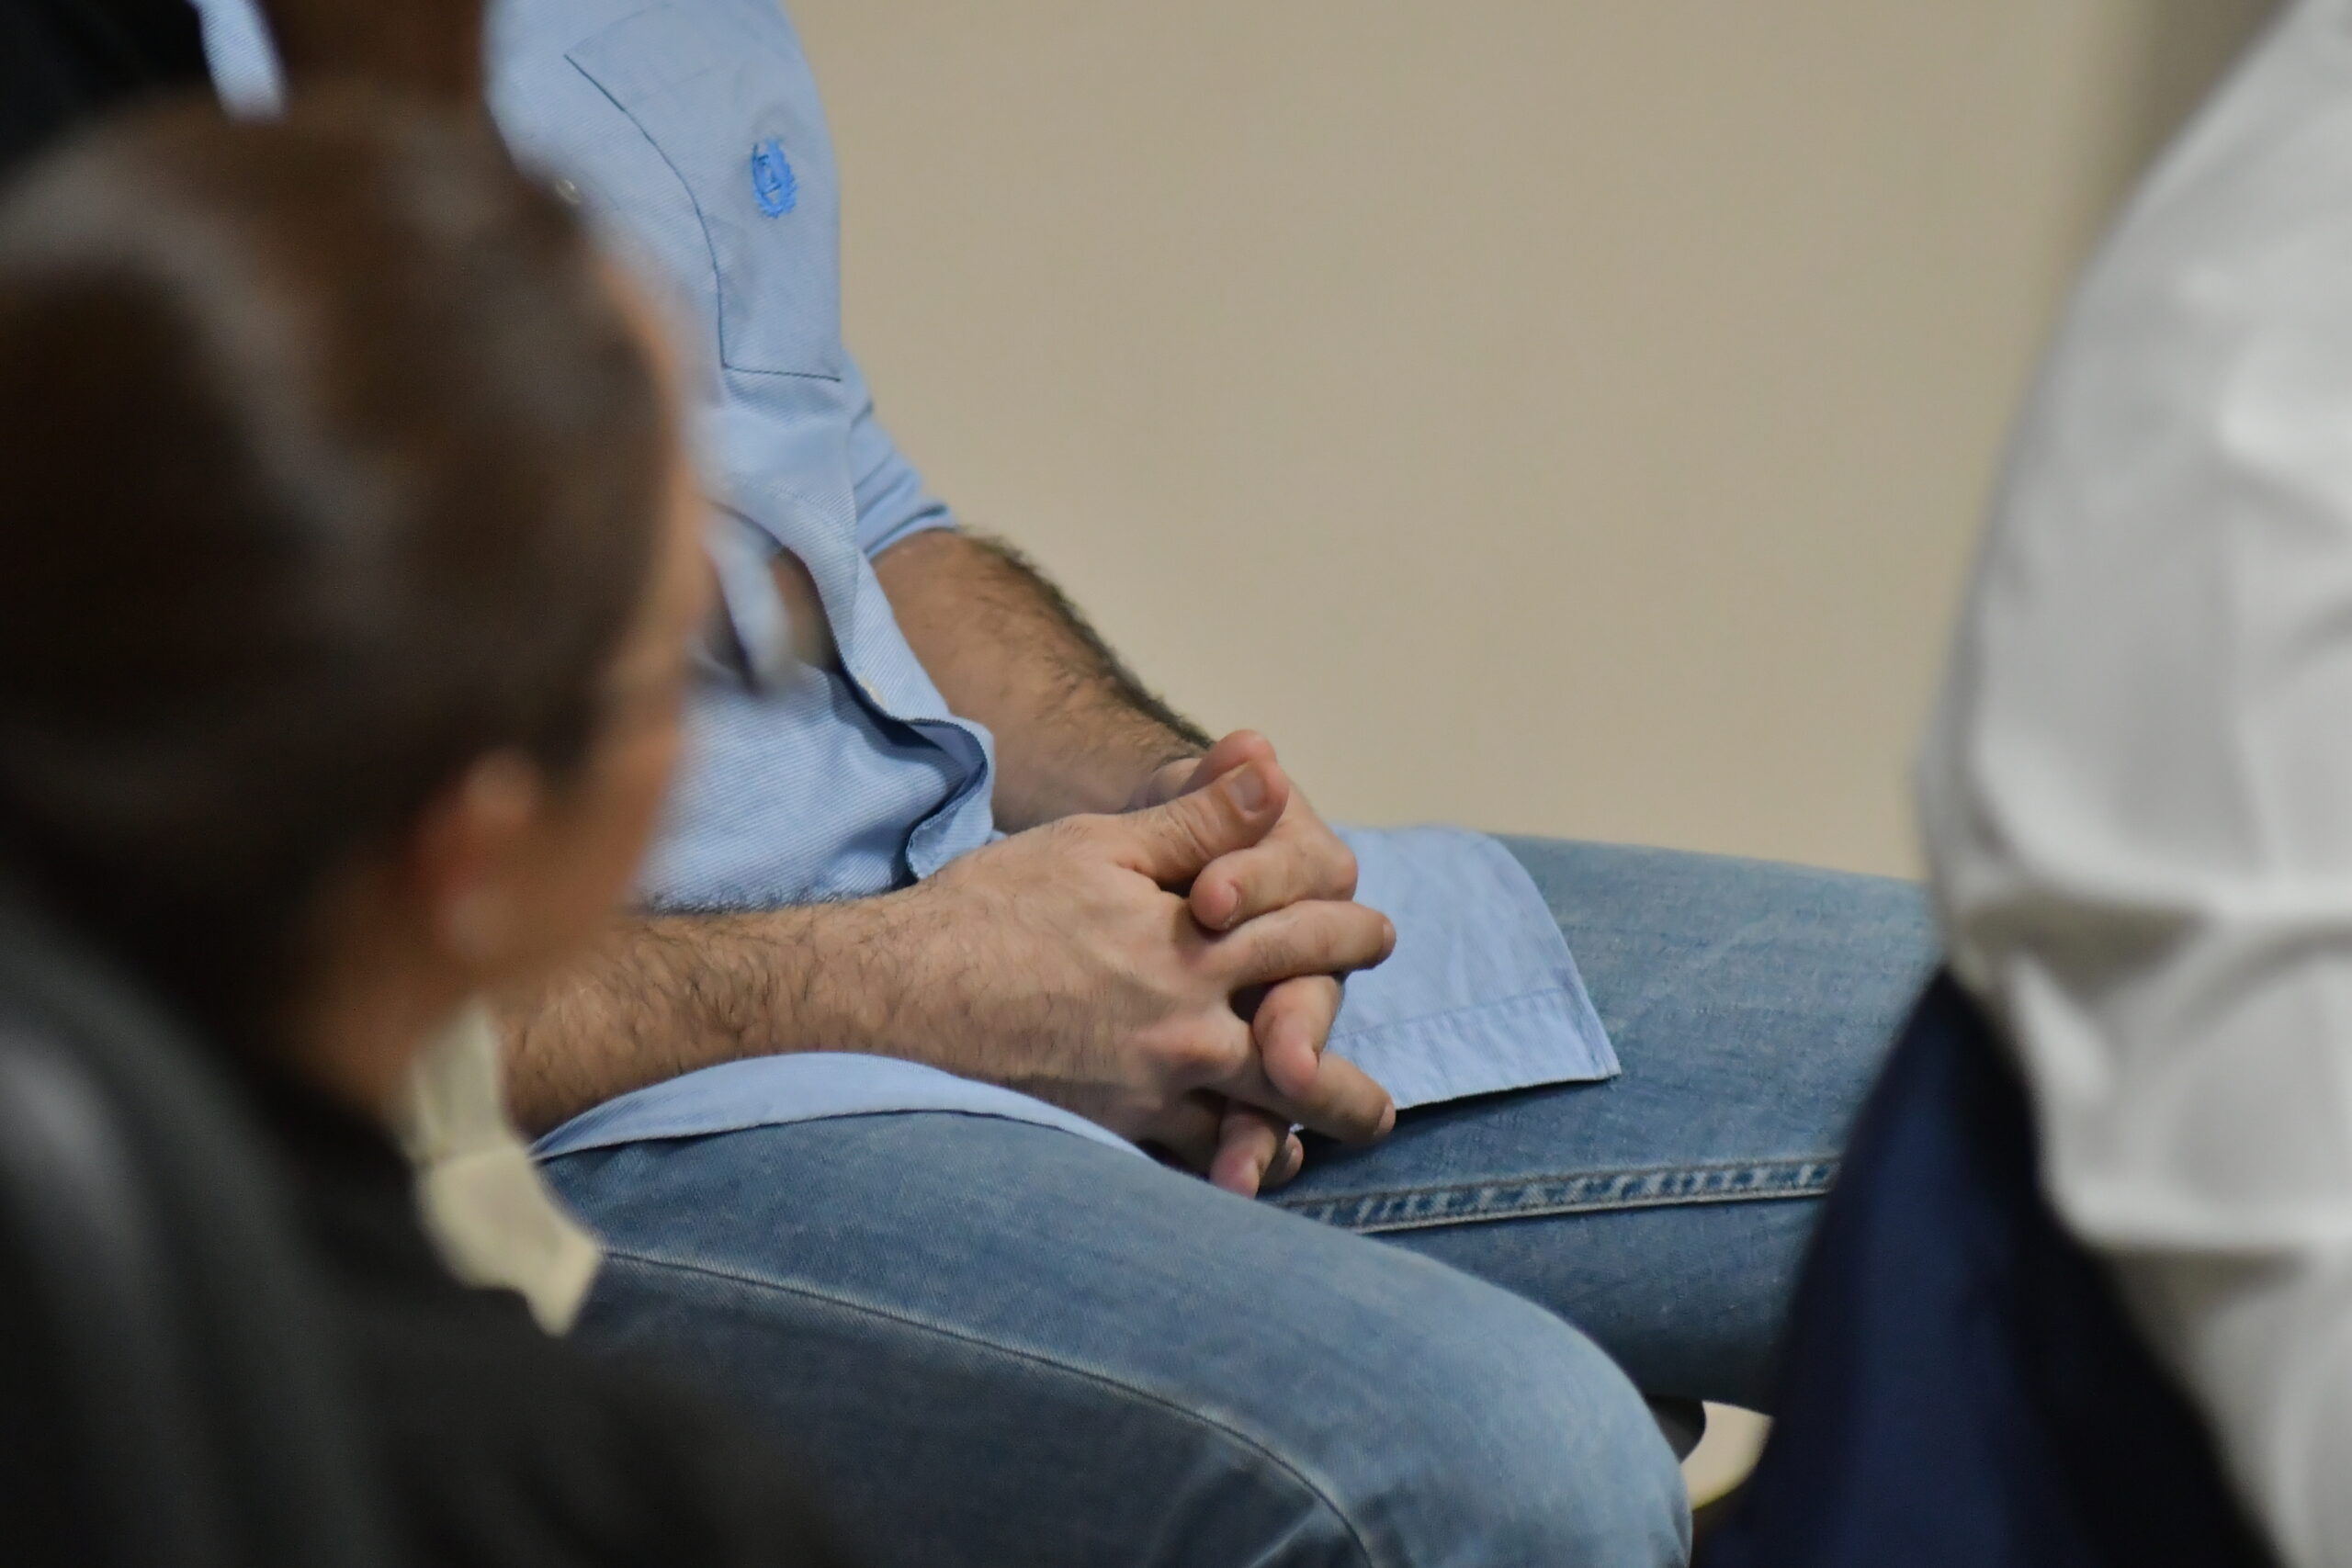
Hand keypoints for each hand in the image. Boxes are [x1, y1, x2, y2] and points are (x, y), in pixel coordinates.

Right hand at [895, 759, 1394, 1161]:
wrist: (899, 1000)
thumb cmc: (991, 911)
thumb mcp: (1097, 845)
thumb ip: (1195, 819)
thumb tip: (1272, 769)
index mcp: (1194, 949)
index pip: (1303, 939)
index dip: (1344, 933)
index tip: (1374, 932)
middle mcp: (1187, 1031)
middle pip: (1300, 1063)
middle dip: (1342, 1080)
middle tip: (1374, 1101)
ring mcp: (1151, 1092)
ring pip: (1250, 1130)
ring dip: (1292, 1142)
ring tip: (1314, 1153)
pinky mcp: (1109, 1134)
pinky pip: (1184, 1162)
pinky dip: (1216, 1167)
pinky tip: (1228, 1175)